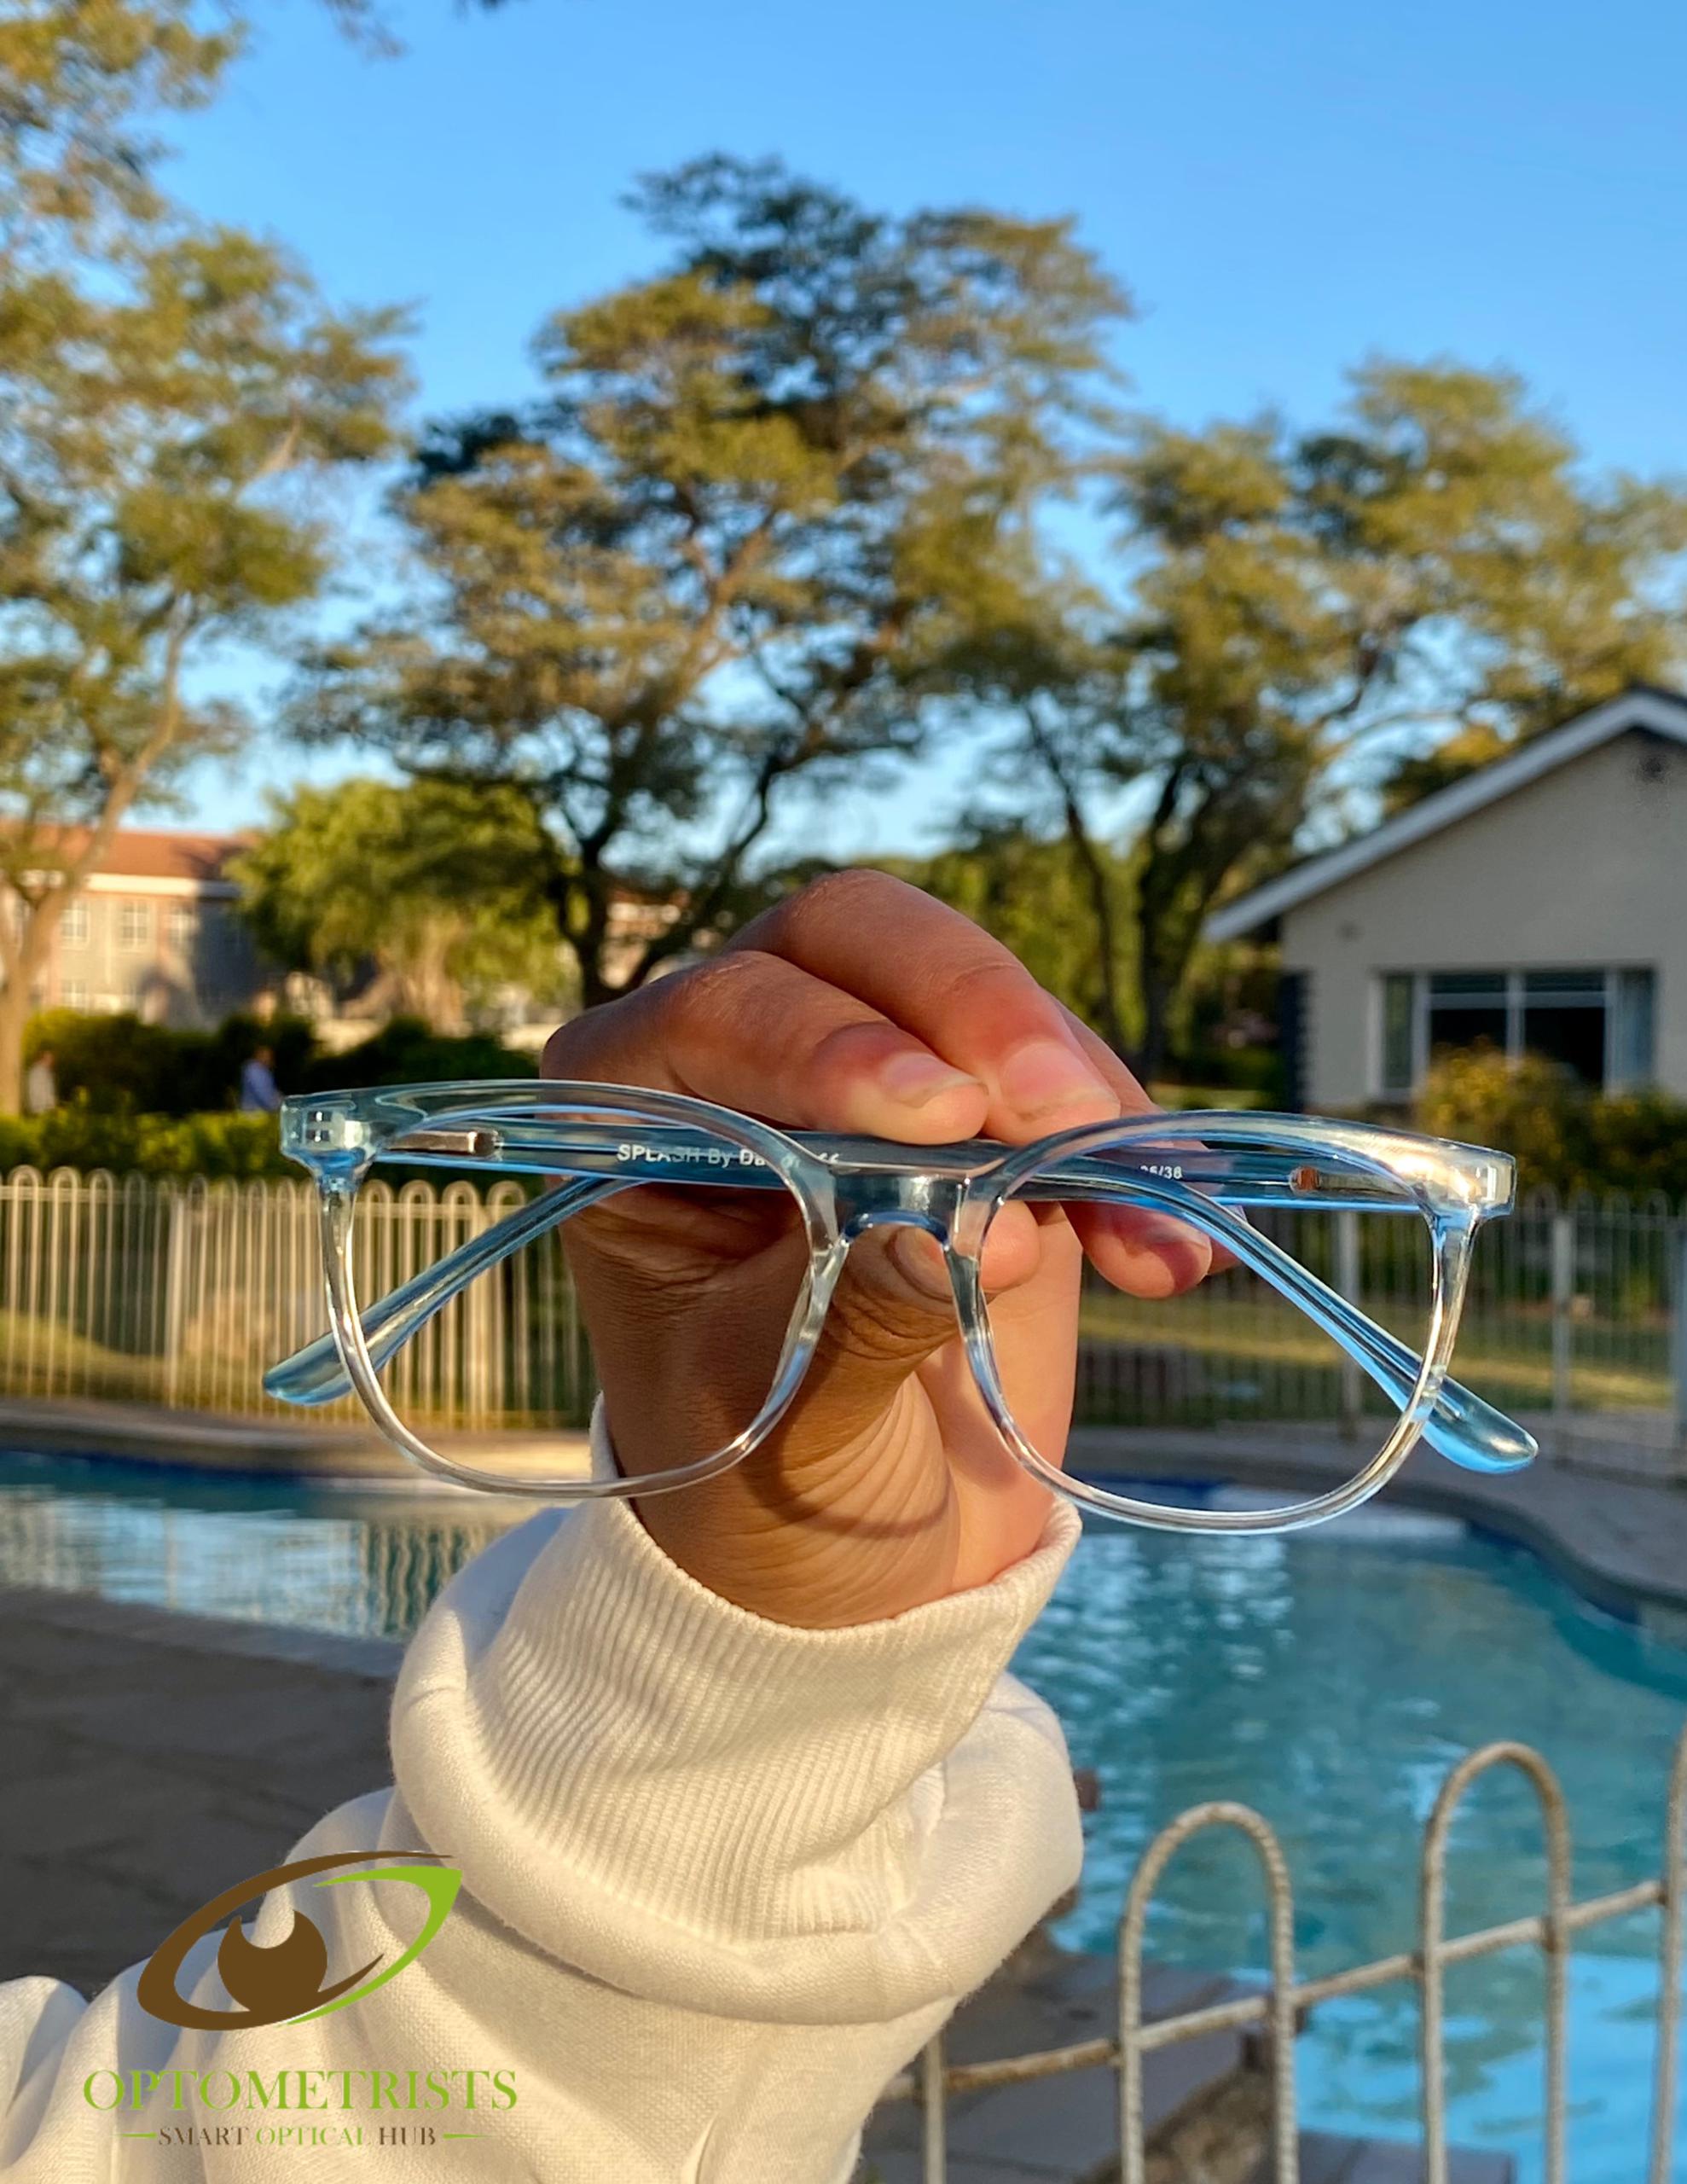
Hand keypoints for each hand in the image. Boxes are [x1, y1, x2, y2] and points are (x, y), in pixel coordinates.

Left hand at [542, 871, 1214, 1627]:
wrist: (850, 1555)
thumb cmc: (766, 1490)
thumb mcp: (792, 1430)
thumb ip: (864, 1319)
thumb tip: (985, 1230)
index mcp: (635, 1118)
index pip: (720, 1015)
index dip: (829, 1044)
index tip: (943, 1116)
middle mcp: (741, 1058)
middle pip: (852, 938)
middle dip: (972, 1010)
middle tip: (1063, 1114)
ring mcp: (871, 1066)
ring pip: (972, 985)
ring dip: (1073, 1089)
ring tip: (1146, 1224)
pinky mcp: (983, 1111)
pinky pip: (1061, 1073)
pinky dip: (1124, 1145)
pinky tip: (1162, 1251)